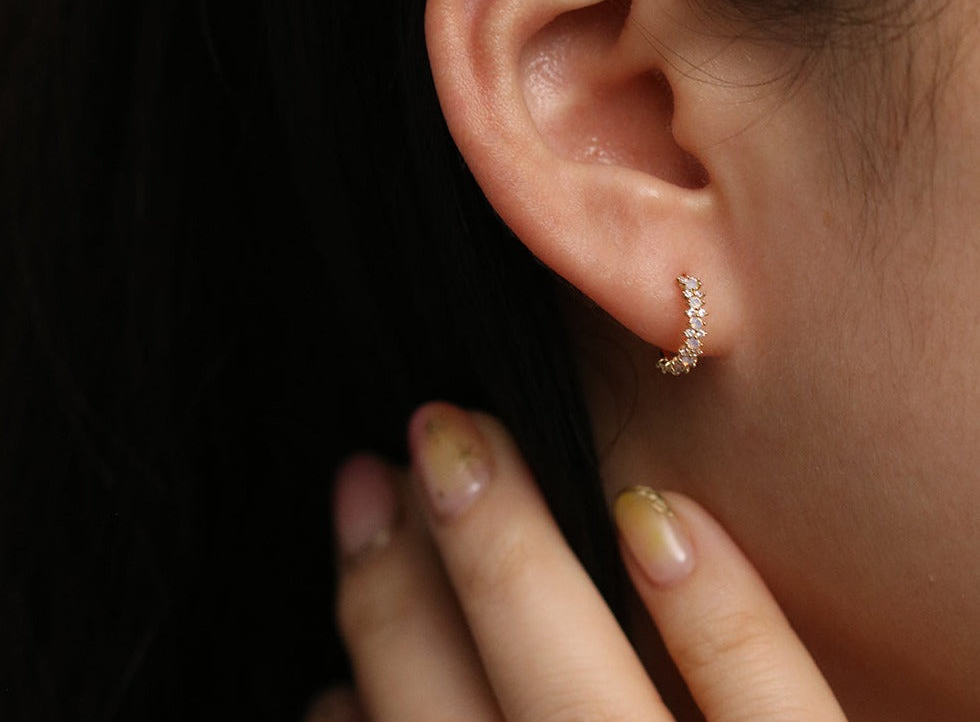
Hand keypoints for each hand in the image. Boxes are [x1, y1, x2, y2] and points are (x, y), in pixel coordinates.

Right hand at [315, 402, 844, 720]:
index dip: (374, 623)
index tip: (363, 512)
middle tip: (390, 451)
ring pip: (578, 699)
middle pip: (455, 721)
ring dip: (507, 558)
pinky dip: (712, 615)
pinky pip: (767, 710)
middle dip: (398, 579)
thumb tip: (334, 699)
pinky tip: (655, 512)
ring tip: (463, 437)